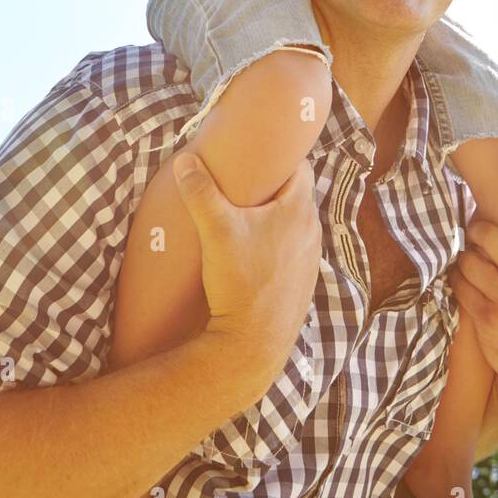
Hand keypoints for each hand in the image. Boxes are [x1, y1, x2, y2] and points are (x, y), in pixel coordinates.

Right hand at [172, 153, 321, 398]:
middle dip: (273, 187)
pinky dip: (277, 245)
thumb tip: (185, 160)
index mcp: (299, 210)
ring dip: (276, 219)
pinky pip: (293, 251)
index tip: (260, 153)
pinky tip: (254, 253)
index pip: (300, 168)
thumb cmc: (238, 282)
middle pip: (296, 196)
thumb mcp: (215, 230)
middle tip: (245, 181)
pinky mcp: (303, 283)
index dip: (281, 157)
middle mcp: (312, 232)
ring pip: (295, 225)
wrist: (252, 345)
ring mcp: (310, 260)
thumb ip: (200, 192)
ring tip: (247, 217)